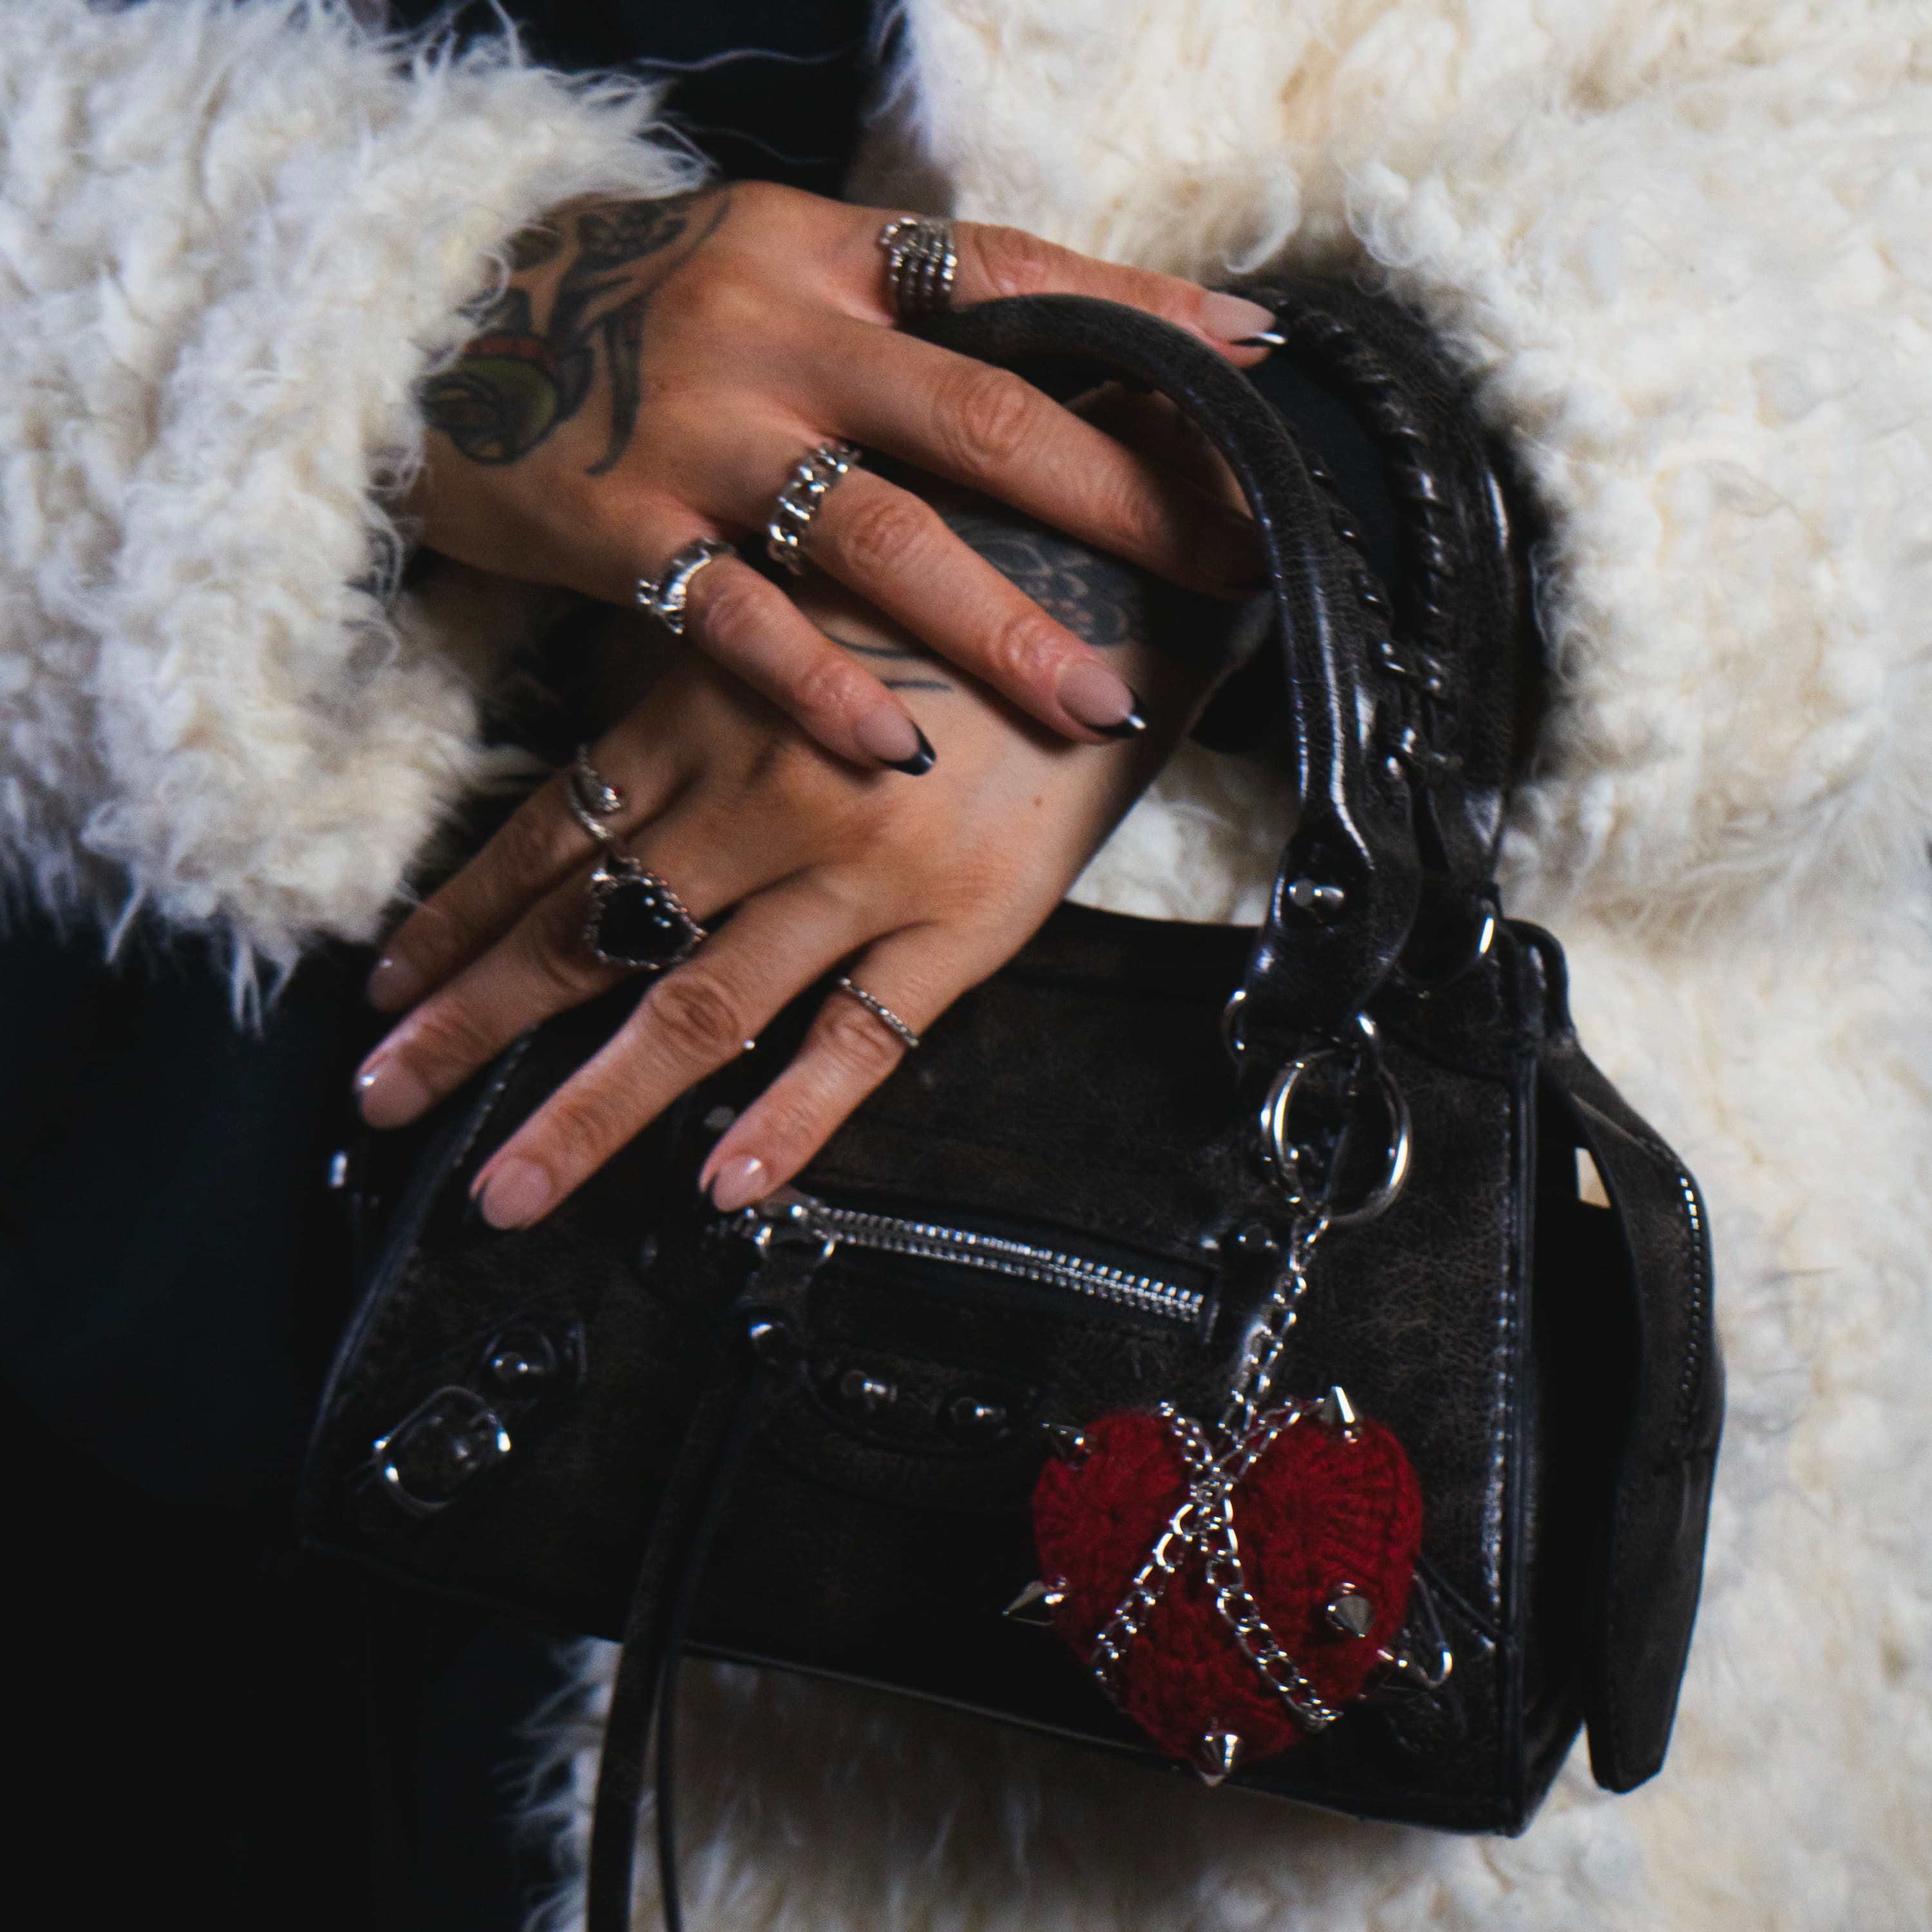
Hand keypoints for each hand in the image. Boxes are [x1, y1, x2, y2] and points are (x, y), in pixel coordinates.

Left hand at [354, 509, 1255, 1224]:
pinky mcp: (962, 924)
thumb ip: (701, 684)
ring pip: (696, 1008)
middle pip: (593, 935)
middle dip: (474, 1028)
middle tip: (380, 1100)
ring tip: (507, 1193)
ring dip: (589, 1111)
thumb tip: (610, 769)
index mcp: (713, 712)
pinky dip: (791, 1120)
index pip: (552, 835)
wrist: (1125, 565)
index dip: (460, 919)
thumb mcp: (795, 595)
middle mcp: (763, 798)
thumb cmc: (956, 569)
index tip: (385, 988)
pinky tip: (724, 1187)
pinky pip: (863, 1042)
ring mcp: (860, 872)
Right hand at [407, 182, 1270, 770]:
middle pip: (979, 409)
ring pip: (876, 531)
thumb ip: (889, 312)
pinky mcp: (622, 526)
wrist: (426, 318)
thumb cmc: (630, 311)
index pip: (1010, 273)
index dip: (1137, 314)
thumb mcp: (766, 267)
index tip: (1253, 363)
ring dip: (997, 622)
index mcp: (825, 255)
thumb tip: (1040, 354)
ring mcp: (700, 430)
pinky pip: (737, 618)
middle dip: (1115, 490)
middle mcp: (780, 330)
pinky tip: (896, 749)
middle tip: (1227, 557)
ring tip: (1098, 700)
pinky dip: (821, 683)